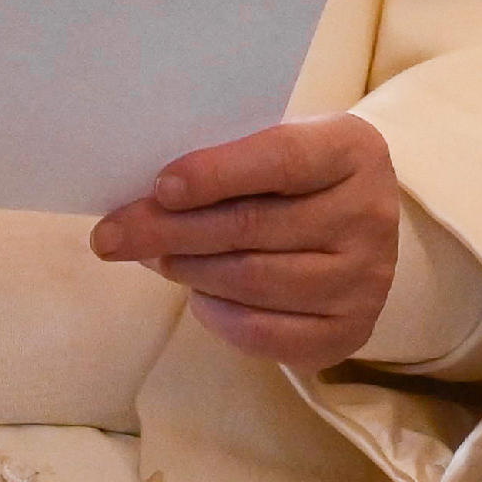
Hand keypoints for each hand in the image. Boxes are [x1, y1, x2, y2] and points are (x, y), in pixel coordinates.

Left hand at [91, 111, 401, 366]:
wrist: (355, 229)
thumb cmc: (296, 179)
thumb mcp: (276, 149)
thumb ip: (229, 162)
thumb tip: (145, 197)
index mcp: (354, 150)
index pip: (283, 158)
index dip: (218, 173)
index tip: (160, 186)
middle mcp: (371, 214)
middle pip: (254, 226)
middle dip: (171, 230)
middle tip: (110, 236)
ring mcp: (366, 278)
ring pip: (251, 280)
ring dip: (187, 270)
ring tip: (155, 258)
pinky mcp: (350, 331)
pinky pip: (261, 332)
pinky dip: (215, 313)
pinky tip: (197, 293)